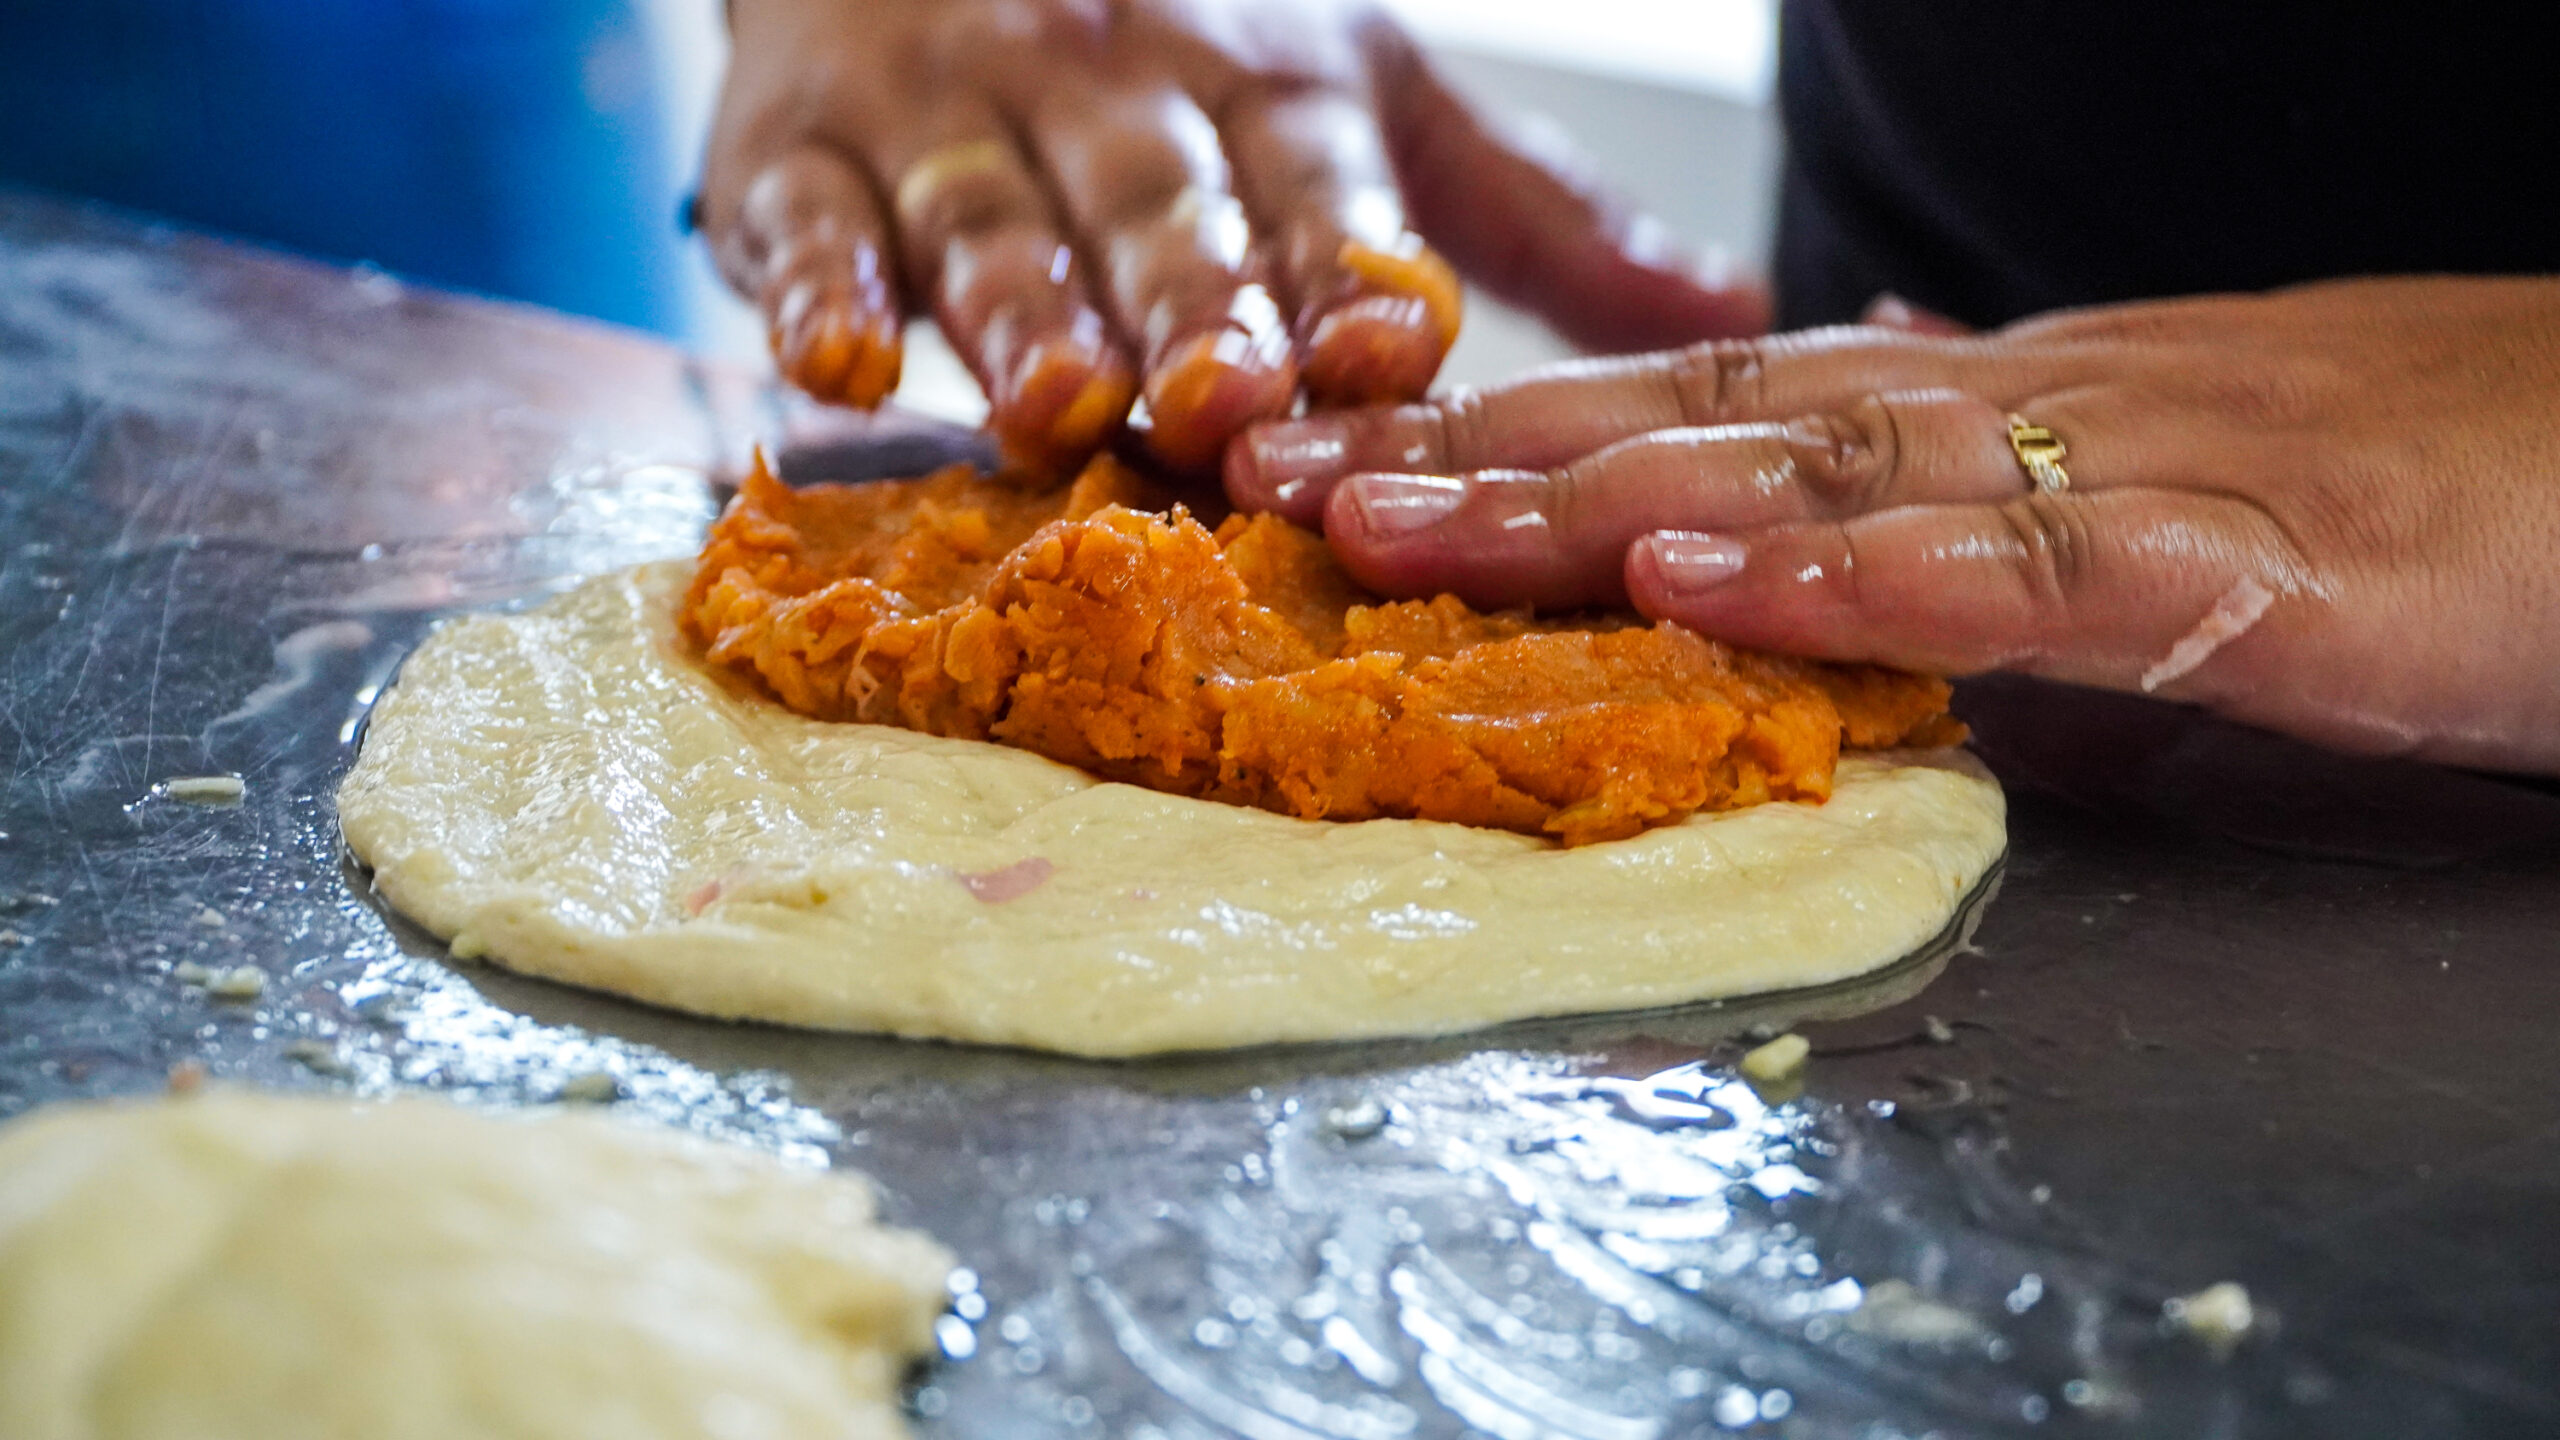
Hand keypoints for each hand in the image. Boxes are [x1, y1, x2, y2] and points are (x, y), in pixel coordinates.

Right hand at [697, 0, 1766, 473]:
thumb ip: (1531, 215)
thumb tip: (1728, 310)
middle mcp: (1112, 97)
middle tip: (1225, 401)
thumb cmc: (1182, 43)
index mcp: (1264, 89)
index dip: (1352, 268)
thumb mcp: (1370, 91)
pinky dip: (813, 286)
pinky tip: (838, 361)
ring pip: (990, 219)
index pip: (1317, 184)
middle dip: (1194, 305)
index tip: (1399, 346)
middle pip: (1158, 211)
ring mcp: (952, 115)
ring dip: (1021, 310)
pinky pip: (802, 219)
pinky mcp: (803, 145)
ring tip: (1055, 400)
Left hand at [1224, 276, 2559, 771]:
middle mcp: (2014, 413)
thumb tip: (1823, 449)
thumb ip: (1977, 475)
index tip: (1328, 454)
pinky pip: (2021, 576)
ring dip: (1585, 500)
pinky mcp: (2252, 573)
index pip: (1695, 402)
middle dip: (1473, 458)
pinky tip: (1705, 582)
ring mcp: (2128, 475)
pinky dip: (1850, 576)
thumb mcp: (2152, 467)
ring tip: (1398, 522)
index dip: (1500, 425)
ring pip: (1810, 477)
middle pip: (1699, 427)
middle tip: (1272, 478)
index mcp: (1983, 402)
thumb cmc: (2420, 471)